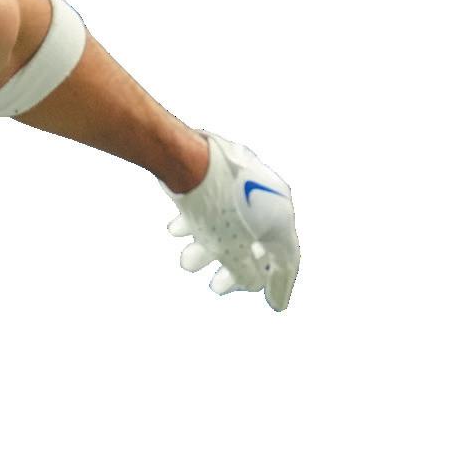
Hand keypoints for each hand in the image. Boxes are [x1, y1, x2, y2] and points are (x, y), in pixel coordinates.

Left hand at [165, 131, 299, 310]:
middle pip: (255, 243)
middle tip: (216, 287)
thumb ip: (245, 272)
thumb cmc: (212, 206)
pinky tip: (176, 231)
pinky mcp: (220, 167)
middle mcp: (269, 196)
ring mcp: (245, 179)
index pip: (287, 259)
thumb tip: (253, 281)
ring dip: (208, 247)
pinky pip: (214, 202)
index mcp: (281, 216)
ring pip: (230, 223)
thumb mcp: (231, 250)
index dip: (280, 285)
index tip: (274, 307)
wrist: (184, 156)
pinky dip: (199, 221)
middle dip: (233, 269)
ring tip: (186, 262)